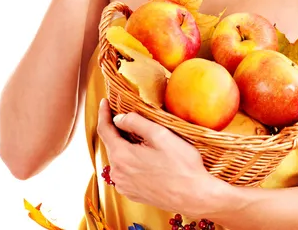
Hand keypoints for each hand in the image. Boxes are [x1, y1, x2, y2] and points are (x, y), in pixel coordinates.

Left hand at [97, 99, 219, 218]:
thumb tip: (119, 118)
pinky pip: (125, 171)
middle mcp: (118, 173)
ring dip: (124, 145)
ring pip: (118, 158)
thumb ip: (136, 123)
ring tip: (139, 135)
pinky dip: (129, 159)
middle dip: (117, 129)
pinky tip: (144, 155)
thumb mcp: (160, 135)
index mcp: (122, 157)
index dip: (103, 114)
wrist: (194, 196)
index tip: (104, 102)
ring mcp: (124, 186)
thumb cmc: (181, 165)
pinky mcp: (133, 193)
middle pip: (111, 144)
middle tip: (127, 115)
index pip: (104, 130)